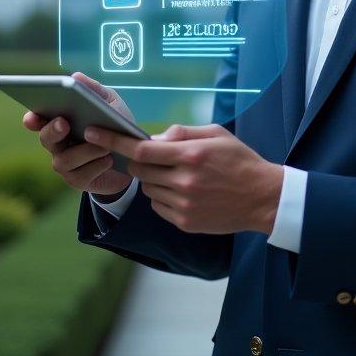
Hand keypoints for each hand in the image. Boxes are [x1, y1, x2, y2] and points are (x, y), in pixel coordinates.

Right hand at [23, 72, 133, 198]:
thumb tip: (75, 76)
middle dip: (53, 130)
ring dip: (85, 151)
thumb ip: (94, 90)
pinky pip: (81, 175)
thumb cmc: (116, 125)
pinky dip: (96, 165)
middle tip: (65, 123)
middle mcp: (58, 144)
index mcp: (61, 121)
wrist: (134, 156)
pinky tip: (109, 159)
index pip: (38, 120)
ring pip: (64, 160)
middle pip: (46, 139)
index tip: (32, 115)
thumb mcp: (110, 103)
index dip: (32, 118)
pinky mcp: (78, 180)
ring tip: (105, 146)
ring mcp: (66, 164)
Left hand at [86, 123, 283, 235]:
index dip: (113, 141)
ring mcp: (184, 205)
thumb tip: (153, 138)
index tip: (93, 132)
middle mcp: (185, 181)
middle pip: (140, 170)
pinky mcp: (185, 222)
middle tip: (156, 156)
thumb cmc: (239, 160)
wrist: (263, 198)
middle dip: (139, 160)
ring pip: (148, 188)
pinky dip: (163, 196)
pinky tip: (185, 191)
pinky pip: (158, 206)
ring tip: (179, 175)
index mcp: (191, 155)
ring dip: (155, 179)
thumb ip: (181, 133)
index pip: (141, 149)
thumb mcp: (215, 134)